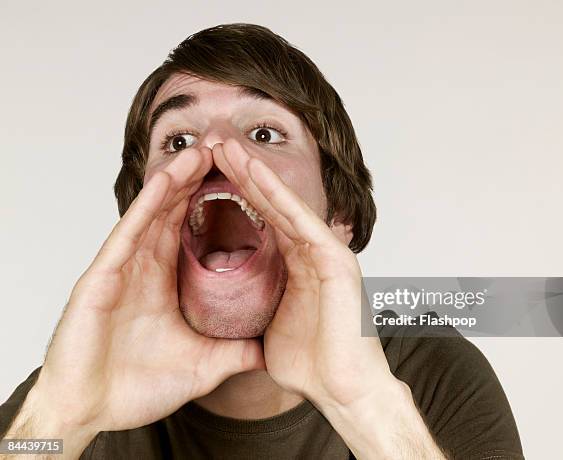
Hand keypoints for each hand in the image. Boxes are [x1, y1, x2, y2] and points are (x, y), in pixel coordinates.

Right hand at [32, 146, 263, 438]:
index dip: (216, 206)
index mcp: (166, 282)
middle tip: (223, 151)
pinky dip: (147, 206)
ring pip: (152, 214)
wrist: (90, 412)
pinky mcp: (102, 278)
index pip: (195, 232)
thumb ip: (234, 354)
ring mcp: (122, 269)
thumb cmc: (136, 388)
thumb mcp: (201, 365)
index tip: (242, 181)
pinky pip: (128, 233)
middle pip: (175, 213)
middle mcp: (144, 268)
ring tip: (202, 152)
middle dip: (198, 181)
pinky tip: (167, 181)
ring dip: (176, 181)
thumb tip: (267, 352)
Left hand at [212, 139, 394, 408]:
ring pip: (284, 205)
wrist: (346, 393)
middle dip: (241, 174)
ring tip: (226, 146)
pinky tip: (253, 172)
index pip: (262, 221)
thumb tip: (231, 312)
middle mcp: (313, 253)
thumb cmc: (313, 366)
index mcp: (297, 266)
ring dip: (254, 173)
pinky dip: (276, 195)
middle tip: (213, 144)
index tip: (206, 175)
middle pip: (271, 205)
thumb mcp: (270, 329)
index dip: (235, 196)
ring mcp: (326, 253)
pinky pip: (300, 221)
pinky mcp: (336, 260)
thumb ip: (256, 310)